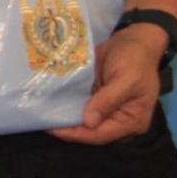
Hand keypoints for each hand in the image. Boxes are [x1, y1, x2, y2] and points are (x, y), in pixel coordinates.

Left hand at [51, 25, 164, 144]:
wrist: (133, 42)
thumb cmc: (135, 59)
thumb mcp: (125, 78)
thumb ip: (108, 100)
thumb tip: (89, 122)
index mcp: (133, 121)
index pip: (100, 135)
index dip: (76, 134)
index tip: (53, 128)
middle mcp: (121, 123)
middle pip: (90, 133)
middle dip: (67, 128)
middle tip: (42, 121)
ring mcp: (108, 113)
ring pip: (83, 123)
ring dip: (64, 119)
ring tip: (42, 114)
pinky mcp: (98, 103)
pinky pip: (81, 109)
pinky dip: (67, 108)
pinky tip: (50, 104)